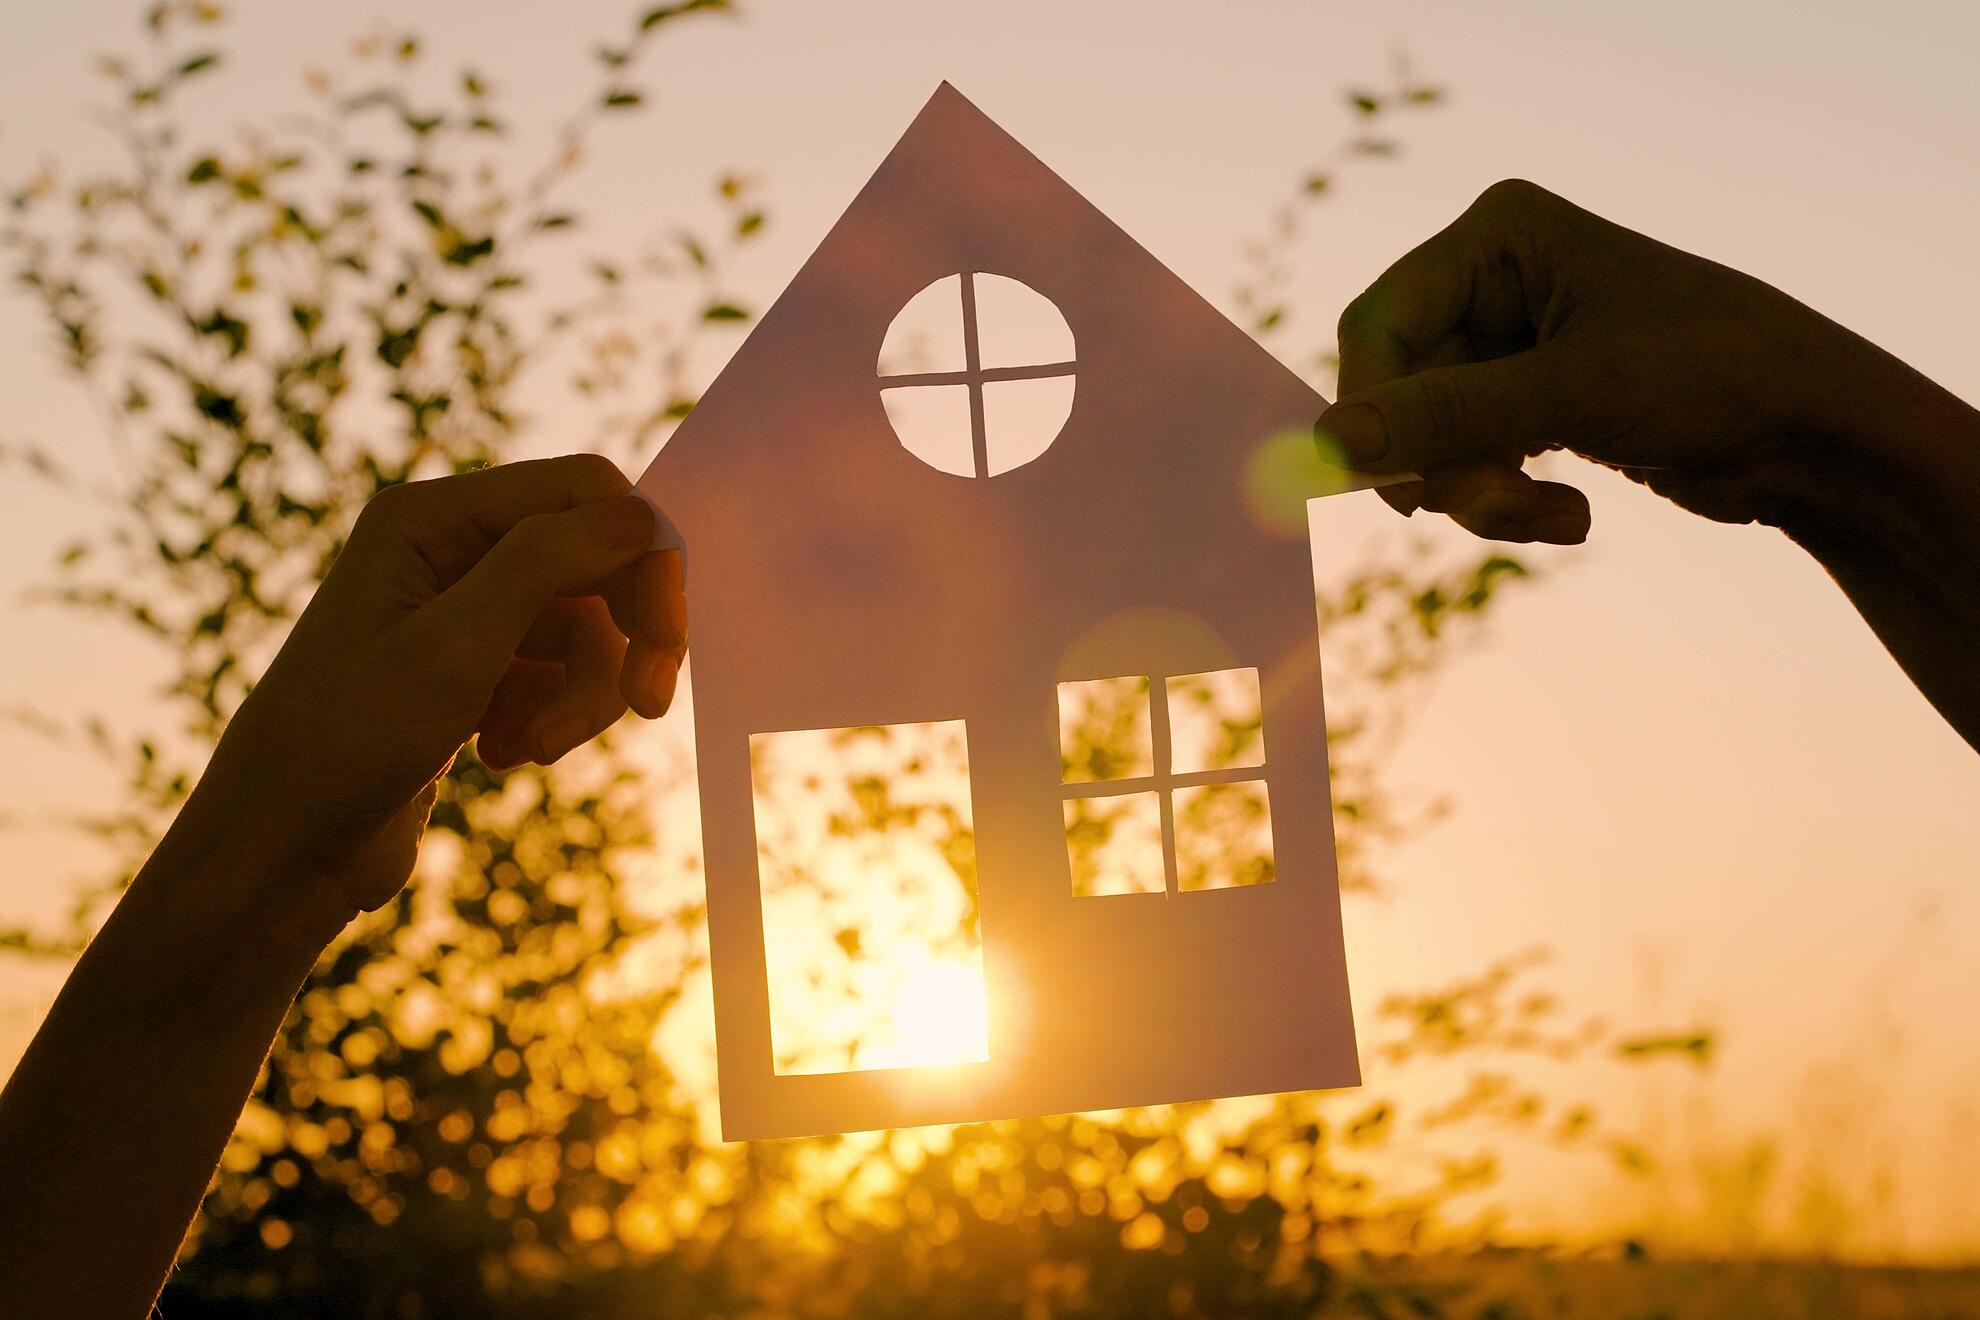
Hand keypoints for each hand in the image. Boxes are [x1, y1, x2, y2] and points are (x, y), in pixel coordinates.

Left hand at [185, 455, 686, 914]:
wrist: (282, 849)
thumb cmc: (345, 741)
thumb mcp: (455, 647)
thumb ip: (546, 564)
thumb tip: (639, 515)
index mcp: (431, 517)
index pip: (586, 494)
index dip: (642, 557)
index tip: (664, 641)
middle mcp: (449, 550)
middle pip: (597, 562)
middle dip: (627, 636)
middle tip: (649, 704)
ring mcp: (463, 612)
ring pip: (585, 629)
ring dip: (583, 695)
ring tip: (535, 748)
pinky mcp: (474, 671)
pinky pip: (557, 674)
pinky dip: (551, 716)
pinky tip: (504, 755)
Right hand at [1316, 179, 1880, 542]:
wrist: (1817, 433)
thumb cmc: (1713, 377)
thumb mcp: (1571, 394)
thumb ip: (1444, 416)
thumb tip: (1329, 443)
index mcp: (1498, 237)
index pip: (1379, 321)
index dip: (1372, 406)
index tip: (1394, 487)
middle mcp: (1494, 281)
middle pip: (1399, 390)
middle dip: (1447, 464)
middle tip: (1497, 510)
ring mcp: (1510, 345)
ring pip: (1431, 439)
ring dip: (1482, 494)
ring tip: (1552, 518)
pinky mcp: (1531, 402)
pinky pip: (1470, 461)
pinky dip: (1508, 500)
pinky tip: (1571, 515)